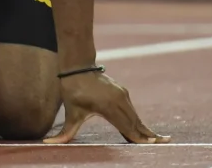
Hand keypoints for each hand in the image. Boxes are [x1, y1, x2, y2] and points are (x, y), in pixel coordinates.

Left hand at [43, 71, 169, 143]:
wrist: (77, 66)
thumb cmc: (72, 90)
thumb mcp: (70, 113)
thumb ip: (65, 132)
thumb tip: (47, 143)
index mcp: (108, 107)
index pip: (127, 128)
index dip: (139, 138)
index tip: (152, 145)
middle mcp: (119, 101)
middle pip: (136, 123)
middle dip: (148, 135)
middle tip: (164, 144)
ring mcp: (122, 95)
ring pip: (135, 117)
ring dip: (144, 128)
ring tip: (157, 140)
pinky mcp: (122, 92)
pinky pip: (132, 110)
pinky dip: (137, 120)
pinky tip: (143, 129)